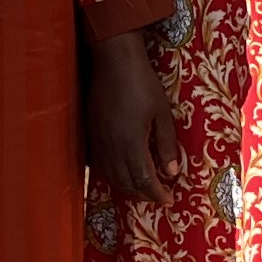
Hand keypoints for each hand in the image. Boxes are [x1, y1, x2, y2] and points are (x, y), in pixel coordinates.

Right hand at [87, 28, 179, 204]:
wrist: (113, 61)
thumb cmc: (142, 83)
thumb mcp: (162, 113)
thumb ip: (166, 144)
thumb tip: (171, 172)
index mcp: (131, 143)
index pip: (143, 180)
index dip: (156, 194)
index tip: (168, 200)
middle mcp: (111, 147)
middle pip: (126, 183)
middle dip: (143, 194)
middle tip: (157, 197)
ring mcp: (98, 141)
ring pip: (110, 176)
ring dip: (127, 187)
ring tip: (142, 189)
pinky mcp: (90, 133)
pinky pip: (98, 164)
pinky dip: (111, 175)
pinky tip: (120, 173)